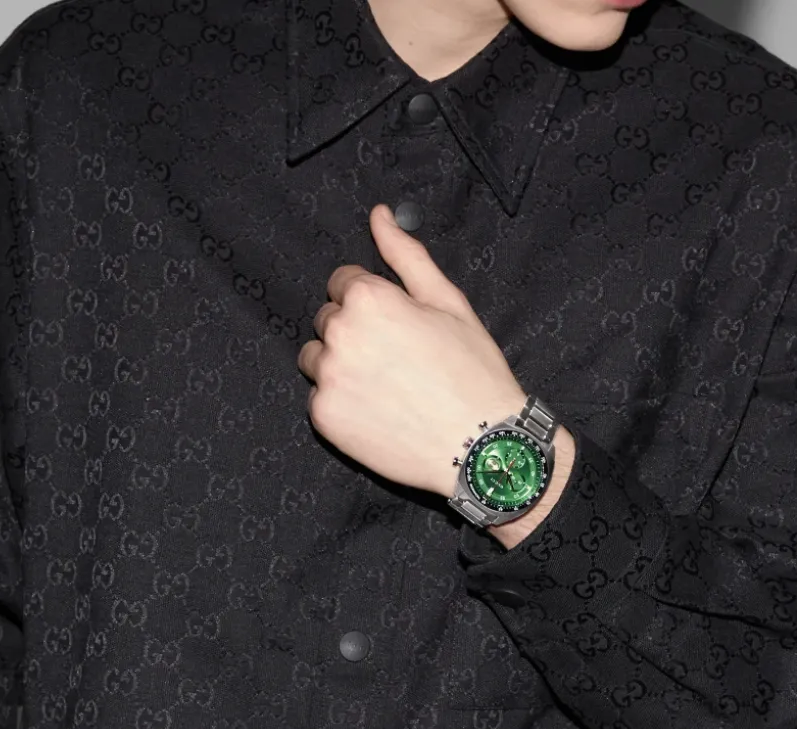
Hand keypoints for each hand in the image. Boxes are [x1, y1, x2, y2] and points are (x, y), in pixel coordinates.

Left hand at [297, 204, 527, 498]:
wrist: (480, 446)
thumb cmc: (472, 371)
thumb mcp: (448, 302)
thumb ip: (405, 255)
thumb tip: (378, 214)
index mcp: (368, 299)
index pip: (342, 282)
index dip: (372, 302)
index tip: (396, 325)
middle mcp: (340, 335)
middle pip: (327, 319)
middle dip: (354, 331)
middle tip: (397, 359)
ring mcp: (328, 378)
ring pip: (315, 358)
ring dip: (339, 365)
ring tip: (385, 387)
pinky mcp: (324, 417)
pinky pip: (320, 398)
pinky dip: (342, 403)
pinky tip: (379, 412)